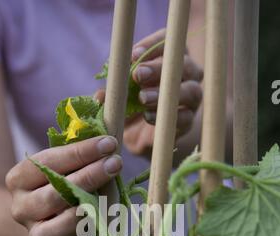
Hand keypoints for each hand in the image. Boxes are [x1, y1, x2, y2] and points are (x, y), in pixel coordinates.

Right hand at [6, 136, 121, 235]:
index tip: (109, 143)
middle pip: (51, 197)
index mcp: (19, 179)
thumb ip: (81, 158)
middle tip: (114, 165)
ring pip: (48, 233)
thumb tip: (110, 145)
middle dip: (87, 178)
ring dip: (80, 218)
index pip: (47, 163)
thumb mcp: (66, 168)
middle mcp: (21, 208)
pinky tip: (95, 233)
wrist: (45, 221)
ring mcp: (33, 235)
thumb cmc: (62, 186)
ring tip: (104, 203)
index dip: (80, 152)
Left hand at [124, 29, 202, 155]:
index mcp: (172, 59)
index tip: (132, 55)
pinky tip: (148, 117)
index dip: (153, 45)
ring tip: (142, 98)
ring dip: (164, 93)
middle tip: (137, 75)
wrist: (143, 136)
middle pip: (183, 65)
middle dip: (159, 68)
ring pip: (191, 91)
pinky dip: (167, 116)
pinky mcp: (188, 122)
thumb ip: (114, 92)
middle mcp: (188, 76)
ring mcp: (192, 100)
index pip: (170, 43)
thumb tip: (99, 96)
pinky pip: (186, 117)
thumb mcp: (120, 96)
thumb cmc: (133, 106)